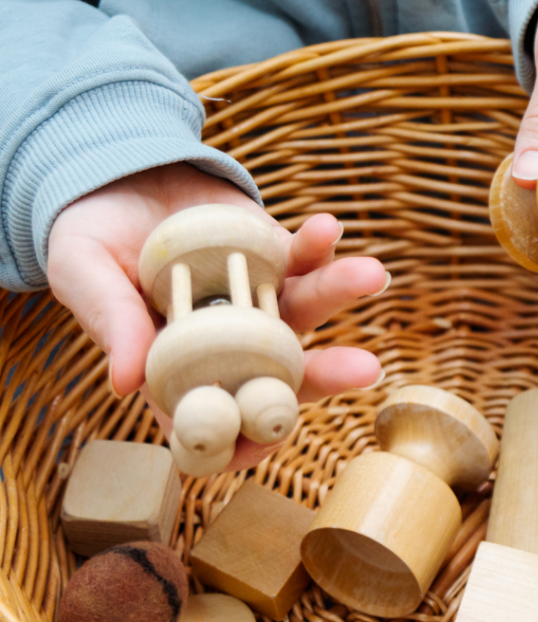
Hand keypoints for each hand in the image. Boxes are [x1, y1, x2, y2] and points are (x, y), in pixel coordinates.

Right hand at [48, 164, 387, 468]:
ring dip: (339, 295)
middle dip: (325, 375)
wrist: (117, 180)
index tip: (269, 438)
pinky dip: (318, 244)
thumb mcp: (84, 275)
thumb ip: (110, 322)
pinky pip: (303, 256)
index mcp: (180, 371)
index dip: (246, 442)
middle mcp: (231, 347)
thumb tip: (124, 383)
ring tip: (369, 274)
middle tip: (364, 368)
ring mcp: (261, 302)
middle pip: (282, 375)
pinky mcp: (277, 258)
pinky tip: (327, 227)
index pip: (219, 423)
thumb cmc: (89, 239)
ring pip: (307, 312)